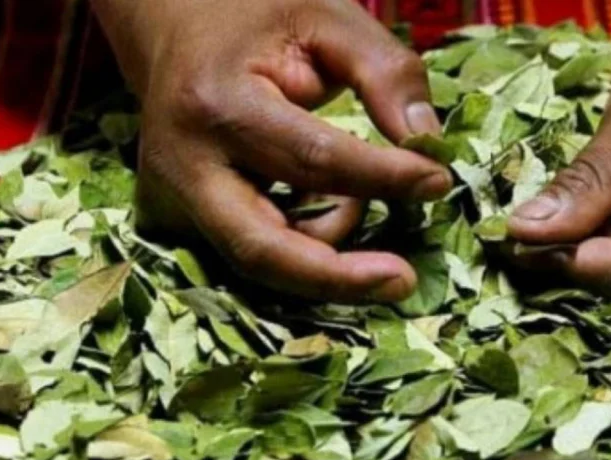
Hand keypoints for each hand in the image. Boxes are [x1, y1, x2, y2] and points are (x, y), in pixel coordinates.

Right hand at [91, 0, 452, 301]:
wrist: (173, 30)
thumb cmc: (257, 22)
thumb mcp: (327, 21)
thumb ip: (384, 71)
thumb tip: (428, 145)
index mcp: (217, 105)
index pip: (312, 160)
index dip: (383, 178)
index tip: (438, 180)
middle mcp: (182, 166)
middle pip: (263, 249)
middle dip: (338, 277)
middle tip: (403, 282)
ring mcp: (173, 203)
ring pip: (262, 262)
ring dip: (329, 252)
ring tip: (359, 202)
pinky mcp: (181, 225)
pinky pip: (257, 253)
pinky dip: (307, 242)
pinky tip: (328, 205)